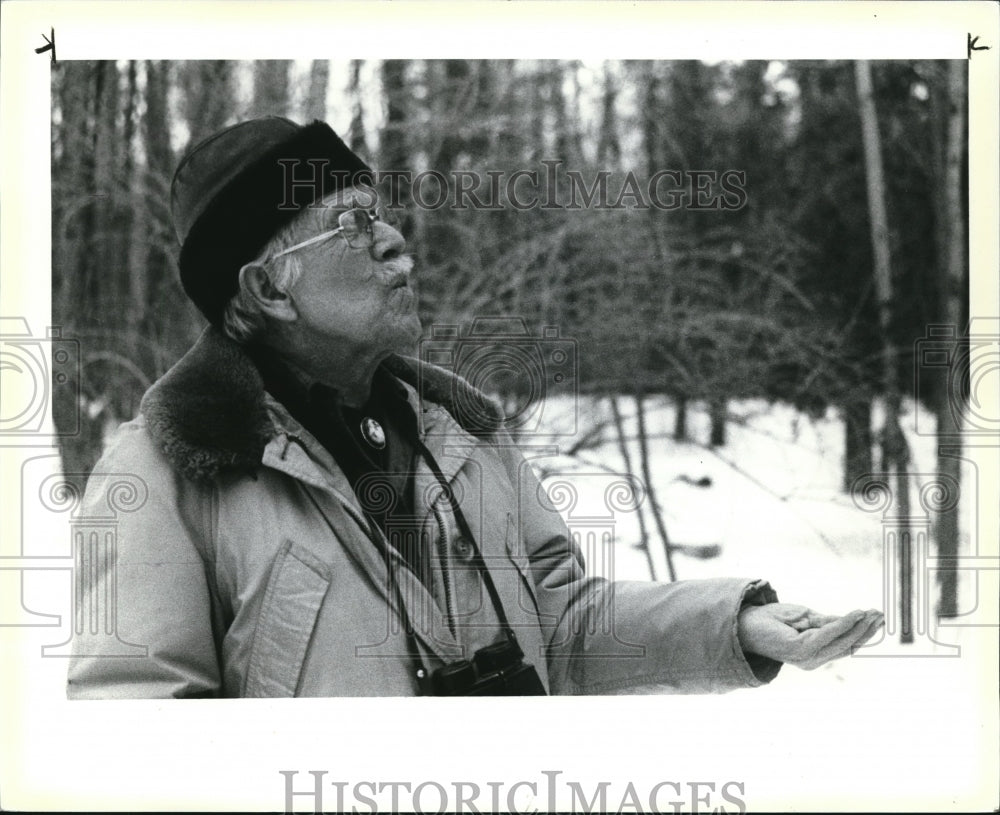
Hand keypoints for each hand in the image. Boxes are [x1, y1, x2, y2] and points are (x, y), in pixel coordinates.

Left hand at [737, 604, 883, 669]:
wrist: (745, 623)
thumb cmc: (773, 621)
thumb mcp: (806, 618)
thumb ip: (827, 622)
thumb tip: (851, 619)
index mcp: (815, 655)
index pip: (846, 646)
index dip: (863, 633)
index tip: (878, 617)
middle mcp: (814, 660)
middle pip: (848, 646)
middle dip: (866, 630)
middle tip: (881, 614)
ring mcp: (808, 657)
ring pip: (842, 642)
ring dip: (859, 626)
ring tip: (872, 612)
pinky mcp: (801, 649)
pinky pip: (828, 634)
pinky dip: (843, 624)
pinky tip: (855, 614)